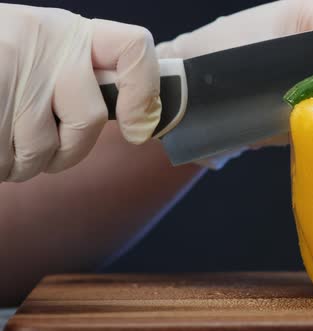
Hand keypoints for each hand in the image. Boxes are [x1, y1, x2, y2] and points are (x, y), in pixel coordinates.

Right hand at [0, 4, 160, 181]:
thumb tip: (139, 124)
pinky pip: (5, 159)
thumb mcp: (44, 57)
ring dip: (23, 161)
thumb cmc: (2, 63)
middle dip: (69, 152)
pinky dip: (0, 163)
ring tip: (4, 137)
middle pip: (90, 120)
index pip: (134, 48)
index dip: (145, 94)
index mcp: (73, 32)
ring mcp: (14, 66)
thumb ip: (82, 81)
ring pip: (42, 150)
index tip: (136, 130)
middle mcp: (49, 42)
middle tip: (45, 149)